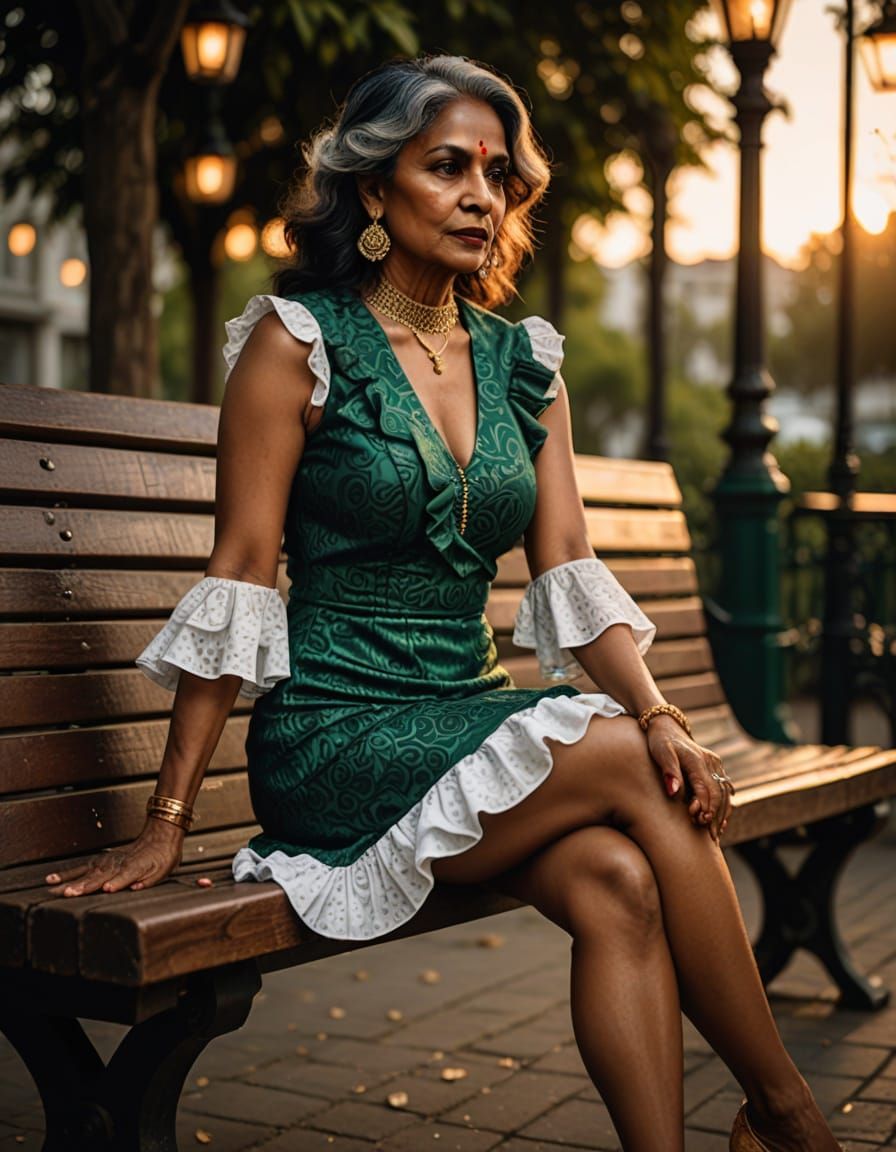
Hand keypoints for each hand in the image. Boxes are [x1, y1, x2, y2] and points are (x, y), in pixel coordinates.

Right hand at [45, 818, 183, 896]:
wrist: (159, 835)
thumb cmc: (163, 856)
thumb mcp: (164, 869)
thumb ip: (151, 879)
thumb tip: (137, 887)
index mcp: (137, 866)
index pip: (126, 875)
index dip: (117, 882)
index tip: (107, 889)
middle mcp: (118, 864)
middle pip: (100, 876)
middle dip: (85, 886)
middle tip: (70, 894)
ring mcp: (107, 861)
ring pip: (87, 873)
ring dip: (72, 881)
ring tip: (57, 889)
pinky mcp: (100, 860)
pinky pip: (81, 867)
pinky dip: (67, 873)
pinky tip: (52, 879)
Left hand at [645, 715, 733, 841]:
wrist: (667, 727)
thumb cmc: (660, 741)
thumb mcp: (660, 753)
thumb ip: (668, 772)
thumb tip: (674, 792)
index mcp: (698, 760)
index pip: (706, 789)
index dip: (705, 807)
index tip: (699, 821)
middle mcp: (710, 763)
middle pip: (719, 794)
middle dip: (716, 816)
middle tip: (711, 837)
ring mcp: (715, 765)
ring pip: (726, 793)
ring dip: (722, 814)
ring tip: (716, 834)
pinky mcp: (715, 768)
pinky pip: (725, 789)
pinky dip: (725, 806)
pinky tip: (721, 821)